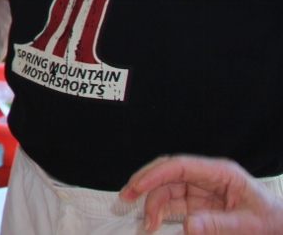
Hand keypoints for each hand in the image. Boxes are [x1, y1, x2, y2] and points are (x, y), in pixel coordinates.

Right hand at [120, 155, 282, 233]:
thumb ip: (218, 225)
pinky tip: (154, 222)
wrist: (282, 228)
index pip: (180, 166)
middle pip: (168, 174)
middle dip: (145, 183)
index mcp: (221, 173)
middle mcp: (208, 178)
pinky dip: (161, 212)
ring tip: (146, 223)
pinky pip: (174, 204)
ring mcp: (202, 191)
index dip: (155, 173)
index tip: (137, 186)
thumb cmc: (273, 222)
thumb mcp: (249, 226)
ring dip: (153, 204)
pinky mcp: (200, 205)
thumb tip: (187, 226)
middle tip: (127, 197)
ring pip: (167, 189)